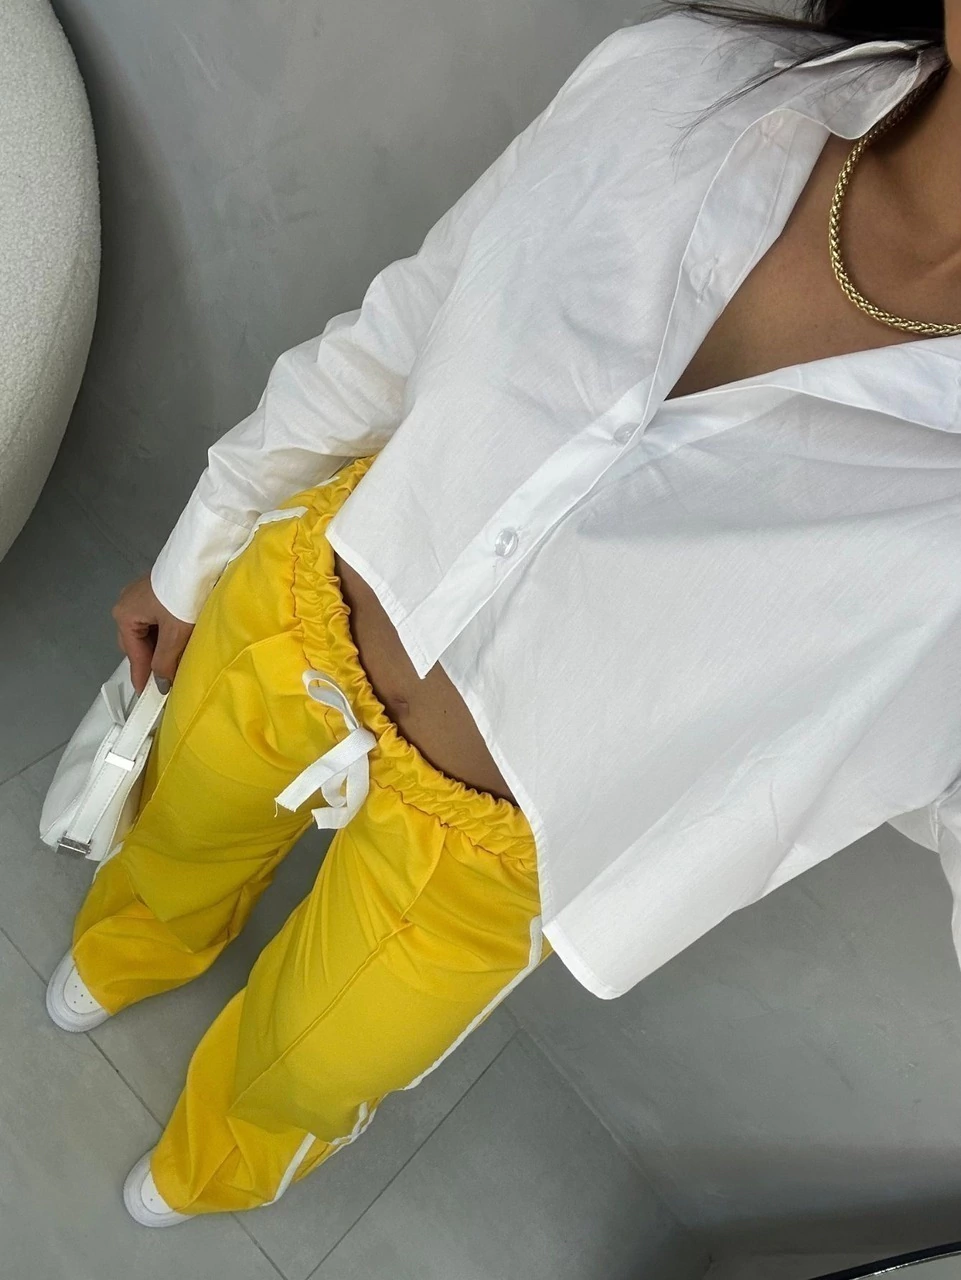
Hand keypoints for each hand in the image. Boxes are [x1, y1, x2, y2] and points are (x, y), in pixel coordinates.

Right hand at [111, 573, 194, 695]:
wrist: (199, 561)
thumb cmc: (183, 597)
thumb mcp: (175, 634)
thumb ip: (166, 661)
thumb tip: (161, 684)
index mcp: (125, 615)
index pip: (133, 653)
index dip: (142, 675)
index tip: (147, 694)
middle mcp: (127, 604)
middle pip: (137, 642)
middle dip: (151, 661)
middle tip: (165, 680)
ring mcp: (141, 596)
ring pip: (148, 631)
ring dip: (160, 648)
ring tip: (174, 663)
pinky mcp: (157, 591)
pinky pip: (156, 620)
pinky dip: (165, 634)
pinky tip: (177, 642)